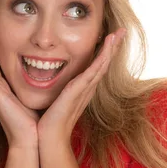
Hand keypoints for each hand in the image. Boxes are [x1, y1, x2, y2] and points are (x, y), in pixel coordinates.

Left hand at [36, 28, 126, 148]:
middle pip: (104, 62)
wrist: (48, 136)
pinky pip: (95, 68)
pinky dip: (103, 55)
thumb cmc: (48, 120)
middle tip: (122, 30)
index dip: (104, 52)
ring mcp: (86, 88)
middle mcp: (87, 87)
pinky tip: (108, 44)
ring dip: (111, 47)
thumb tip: (44, 77)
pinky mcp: (81, 88)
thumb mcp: (53, 98)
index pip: (96, 66)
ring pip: (103, 63)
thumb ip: (54, 89)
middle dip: (113, 46)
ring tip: (119, 32)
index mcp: (82, 88)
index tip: (110, 37)